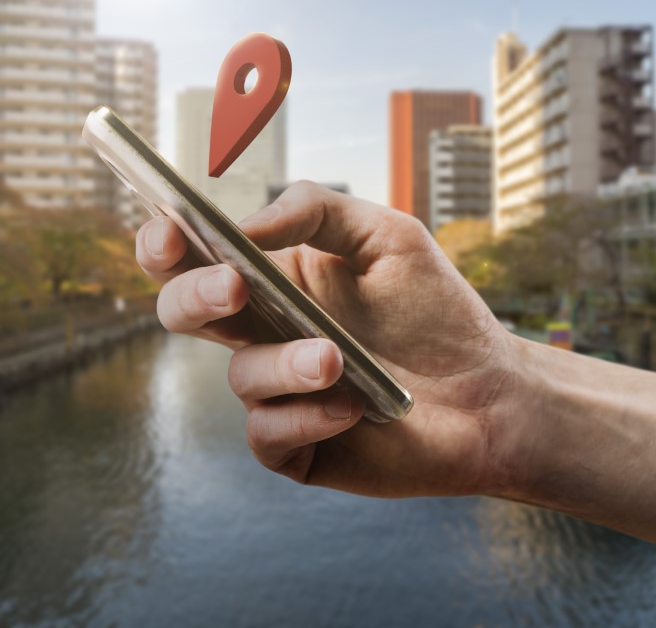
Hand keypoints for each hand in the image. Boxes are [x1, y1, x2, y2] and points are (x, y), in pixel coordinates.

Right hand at [135, 181, 535, 497]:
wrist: (491, 391)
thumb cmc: (436, 310)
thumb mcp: (387, 235)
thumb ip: (316, 210)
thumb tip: (246, 227)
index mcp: (272, 280)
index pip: (193, 258)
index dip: (164, 243)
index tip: (170, 229)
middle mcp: (262, 333)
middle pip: (182, 313)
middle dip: (196, 296)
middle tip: (235, 286)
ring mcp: (275, 392)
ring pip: (240, 376)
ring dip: (285, 362)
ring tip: (337, 358)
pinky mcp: (295, 445)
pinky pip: (266, 433)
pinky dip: (305, 417)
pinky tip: (351, 408)